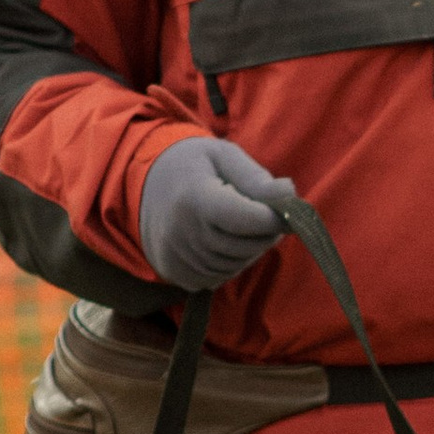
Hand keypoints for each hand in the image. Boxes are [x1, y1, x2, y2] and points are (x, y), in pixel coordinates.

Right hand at [138, 136, 294, 288]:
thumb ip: (256, 178)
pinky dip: (230, 263)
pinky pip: (218, 277)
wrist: (143, 186)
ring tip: (243, 226)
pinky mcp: (174, 274)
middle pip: (245, 246)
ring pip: (235, 266)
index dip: (273, 218)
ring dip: (250, 250)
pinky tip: (223, 241)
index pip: (246, 219)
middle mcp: (181, 232)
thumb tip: (290, 194)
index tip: (286, 211)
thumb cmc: (193, 166)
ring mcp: (176, 257)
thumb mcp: (223, 156)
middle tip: (269, 217)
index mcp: (194, 198)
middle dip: (266, 234)